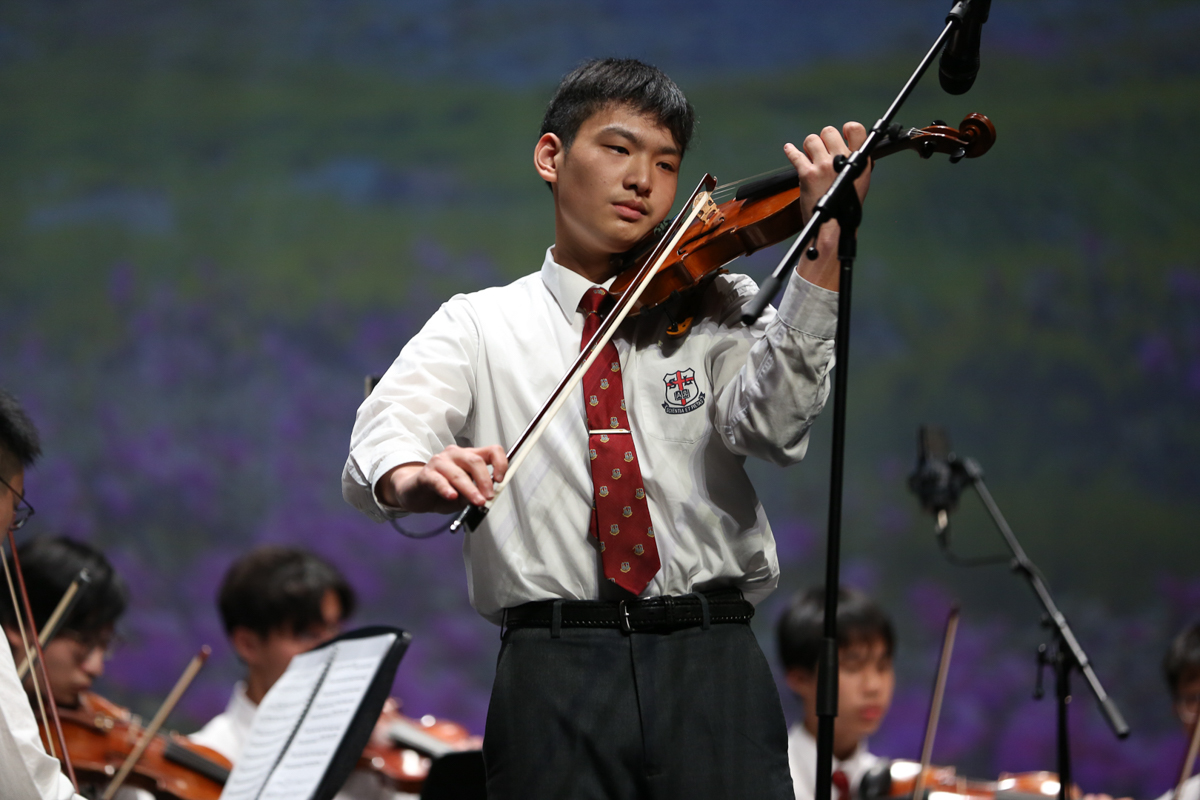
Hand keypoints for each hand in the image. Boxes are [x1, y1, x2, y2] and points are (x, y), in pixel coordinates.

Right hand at [377, 445, 508, 514]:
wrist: (415, 493)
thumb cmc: (443, 491)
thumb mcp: (464, 495)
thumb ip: (475, 493)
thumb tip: (485, 497)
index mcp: (469, 456)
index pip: (491, 451)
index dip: (500, 463)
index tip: (500, 479)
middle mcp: (455, 454)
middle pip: (475, 461)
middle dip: (485, 481)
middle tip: (488, 497)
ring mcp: (439, 462)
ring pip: (458, 473)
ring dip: (470, 489)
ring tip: (476, 501)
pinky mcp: (426, 474)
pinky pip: (438, 480)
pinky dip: (447, 489)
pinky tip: (452, 496)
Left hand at [783, 122, 872, 289]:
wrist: (833, 227)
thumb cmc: (846, 208)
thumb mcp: (860, 182)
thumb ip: (856, 164)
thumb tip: (851, 148)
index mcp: (858, 161)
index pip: (856, 129)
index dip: (847, 129)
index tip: (842, 134)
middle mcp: (841, 159)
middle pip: (829, 131)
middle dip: (823, 138)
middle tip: (822, 149)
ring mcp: (823, 166)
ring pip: (811, 140)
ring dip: (809, 146)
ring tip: (809, 154)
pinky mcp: (807, 174)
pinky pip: (795, 154)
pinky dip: (790, 151)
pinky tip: (789, 149)